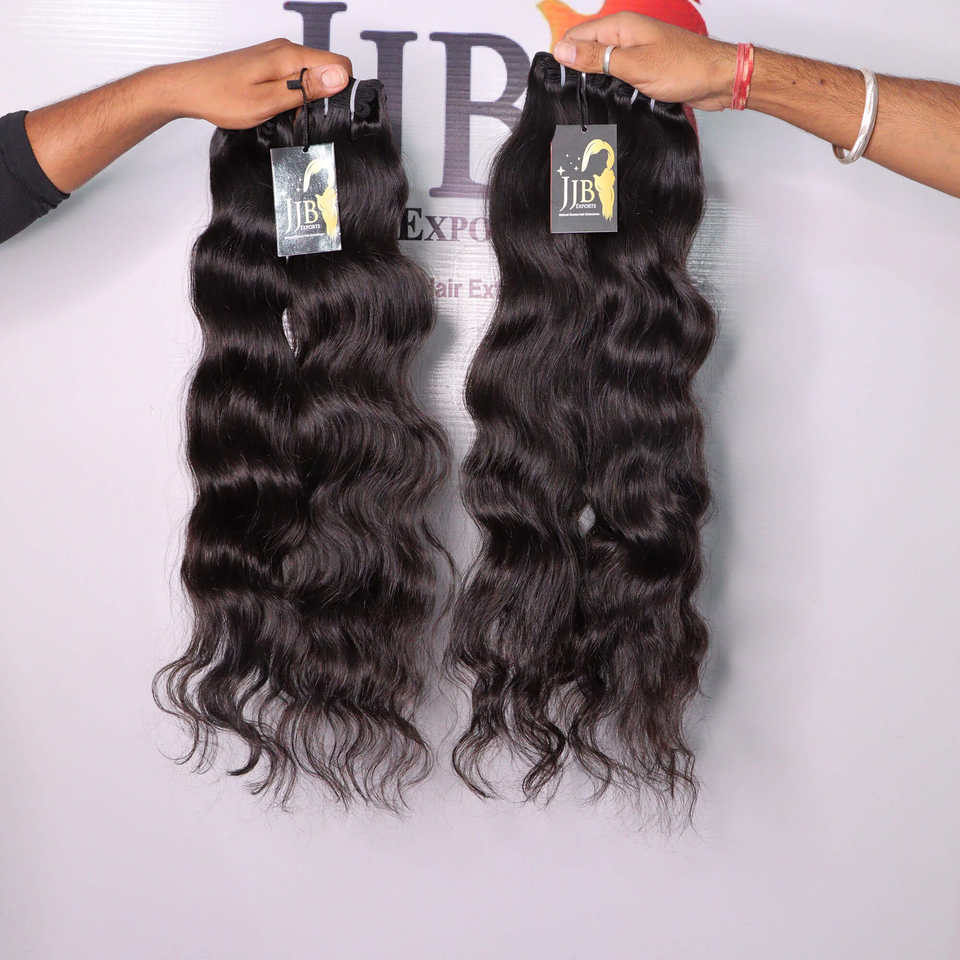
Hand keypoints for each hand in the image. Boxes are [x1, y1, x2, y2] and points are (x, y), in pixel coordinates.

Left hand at [160, 38, 352, 128]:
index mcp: (289, 56)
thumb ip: (305, 88)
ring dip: (304, 99)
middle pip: (325, 70)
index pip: (338, 64)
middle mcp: (285, 49)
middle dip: (322, 97)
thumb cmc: (221, 96)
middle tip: (298, 118)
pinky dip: (291, 96)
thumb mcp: (268, 101)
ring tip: (282, 115)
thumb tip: (339, 76)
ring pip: (309, 75)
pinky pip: (293, 77)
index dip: (340, 90)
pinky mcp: (268, 63)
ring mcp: (276, 55)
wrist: (188, 88)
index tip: (327, 111)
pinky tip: (274, 108)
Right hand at [552, 12, 736, 110]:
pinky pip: (617, 75)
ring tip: (590, 98)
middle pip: (587, 50)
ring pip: (601, 64)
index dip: (564, 57)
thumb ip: (596, 58)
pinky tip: (610, 98)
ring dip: (595, 81)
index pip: (577, 36)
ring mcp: (635, 51)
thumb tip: (563, 51)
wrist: (718, 79)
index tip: (560, 80)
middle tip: (574, 93)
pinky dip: (611, 87)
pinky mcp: (643, 68)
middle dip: (577, 70)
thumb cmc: (685, 67)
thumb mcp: (633, 65)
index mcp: (621, 27)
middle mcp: (626, 36)